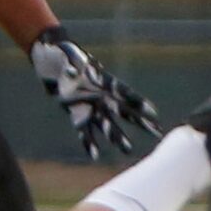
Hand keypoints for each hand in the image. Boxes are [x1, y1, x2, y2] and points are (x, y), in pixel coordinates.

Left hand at [29, 26, 157, 159]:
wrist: (53, 64)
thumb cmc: (63, 55)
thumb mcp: (67, 56)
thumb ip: (71, 64)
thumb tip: (71, 72)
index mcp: (104, 81)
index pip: (125, 93)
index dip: (139, 103)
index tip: (153, 113)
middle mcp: (102, 97)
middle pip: (125, 112)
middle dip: (141, 123)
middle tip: (157, 133)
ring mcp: (91, 108)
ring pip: (108, 125)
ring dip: (117, 137)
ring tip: (128, 150)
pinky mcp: (77, 116)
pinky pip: (85, 132)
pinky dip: (89, 144)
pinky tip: (95, 156)